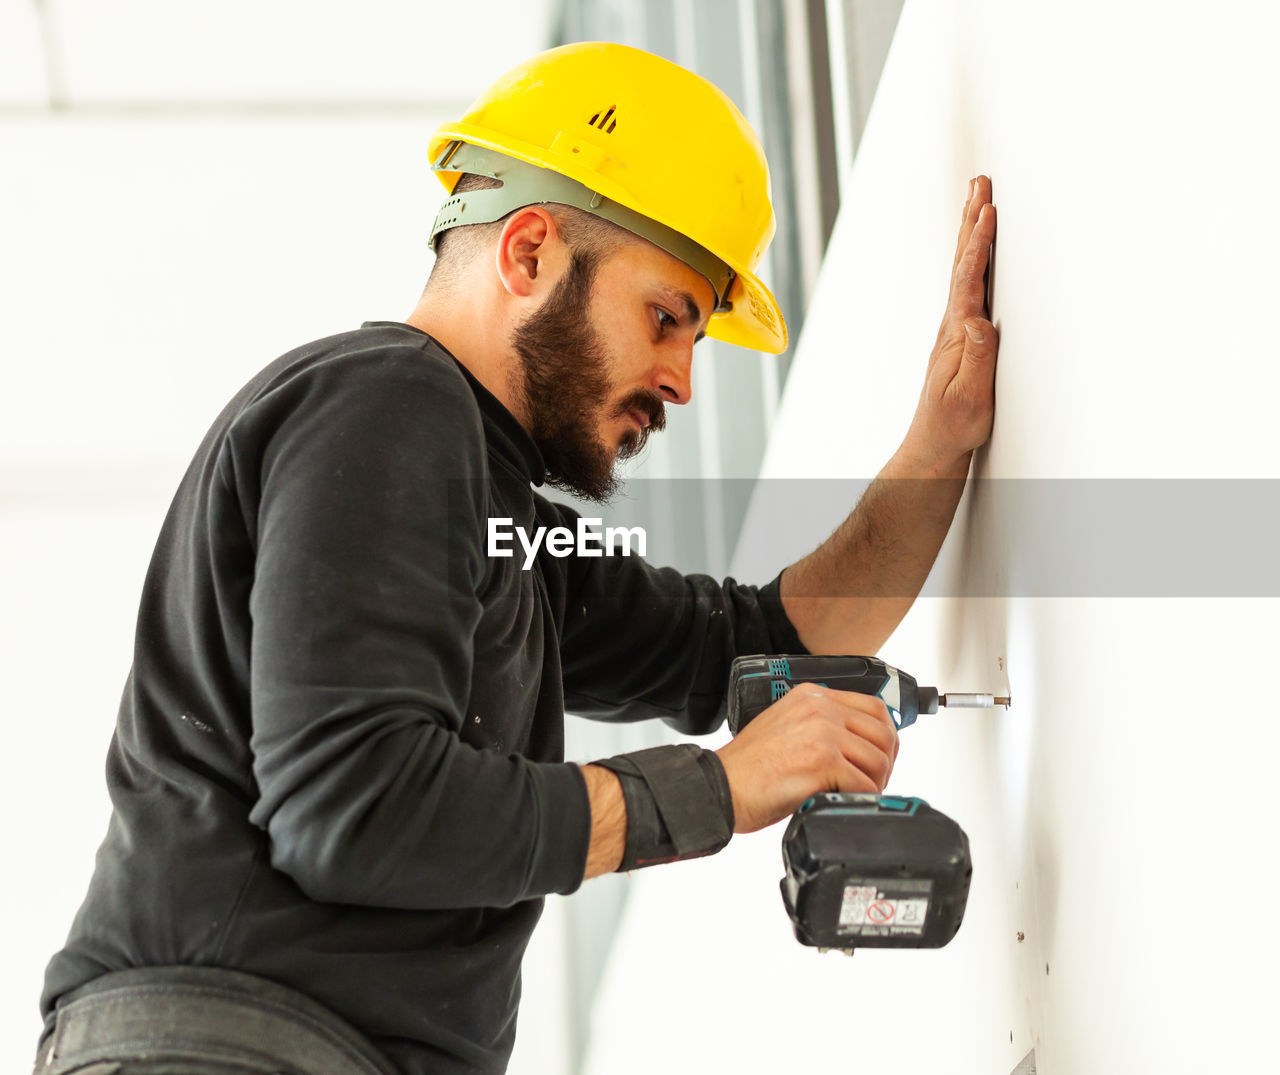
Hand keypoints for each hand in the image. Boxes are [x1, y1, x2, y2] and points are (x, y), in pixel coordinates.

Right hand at [715, 686, 898, 833]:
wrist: (720, 787)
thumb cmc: (748, 768)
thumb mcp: (786, 727)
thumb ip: (820, 726)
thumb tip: (857, 747)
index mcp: (812, 695)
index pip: (874, 708)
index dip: (884, 737)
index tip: (878, 758)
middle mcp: (820, 708)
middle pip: (883, 734)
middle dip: (884, 764)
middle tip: (871, 784)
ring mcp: (822, 733)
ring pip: (878, 761)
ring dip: (874, 784)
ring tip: (855, 795)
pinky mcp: (822, 761)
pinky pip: (865, 785)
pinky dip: (861, 800)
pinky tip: (844, 802)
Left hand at [904, 175, 998, 471]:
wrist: (933, 444)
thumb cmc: (954, 425)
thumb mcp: (970, 397)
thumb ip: (976, 359)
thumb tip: (978, 322)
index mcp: (956, 334)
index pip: (969, 280)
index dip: (978, 244)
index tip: (987, 210)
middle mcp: (953, 325)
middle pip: (962, 264)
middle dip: (971, 221)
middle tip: (979, 184)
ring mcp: (955, 329)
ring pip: (964, 271)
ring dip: (970, 234)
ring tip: (978, 201)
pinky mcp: (961, 337)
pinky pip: (969, 286)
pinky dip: (974, 260)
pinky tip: (977, 252)